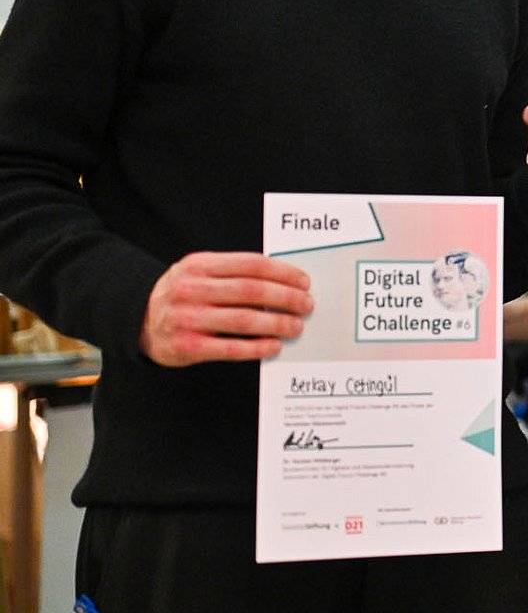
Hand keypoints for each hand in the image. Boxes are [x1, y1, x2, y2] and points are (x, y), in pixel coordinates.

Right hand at [140, 251, 313, 366]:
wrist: (135, 320)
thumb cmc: (181, 295)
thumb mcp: (199, 272)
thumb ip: (233, 273)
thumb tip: (283, 282)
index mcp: (199, 266)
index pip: (251, 264)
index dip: (283, 273)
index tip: (304, 282)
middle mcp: (191, 290)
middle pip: (252, 291)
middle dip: (286, 298)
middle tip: (306, 305)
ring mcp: (188, 319)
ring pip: (244, 320)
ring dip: (277, 323)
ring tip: (296, 326)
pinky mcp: (187, 346)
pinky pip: (230, 348)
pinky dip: (257, 347)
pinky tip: (274, 346)